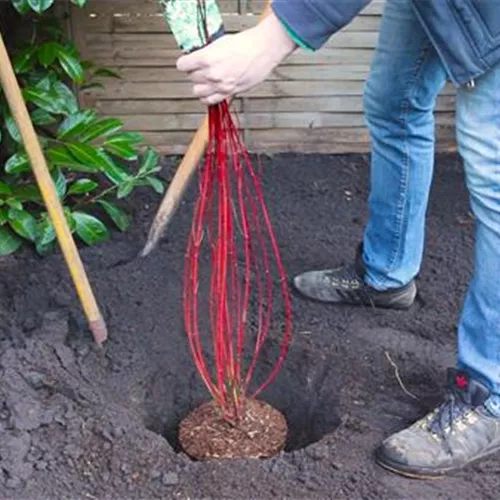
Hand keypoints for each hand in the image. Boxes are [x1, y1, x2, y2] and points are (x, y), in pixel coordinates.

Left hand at [176, 12, 295, 104]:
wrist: (263, 50)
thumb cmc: (245, 43)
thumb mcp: (219, 43)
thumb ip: (206, 53)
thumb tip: (197, 59)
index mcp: (206, 58)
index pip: (182, 65)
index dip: (185, 63)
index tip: (187, 63)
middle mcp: (211, 74)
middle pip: (191, 78)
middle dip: (195, 73)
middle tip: (201, 68)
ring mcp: (220, 85)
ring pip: (198, 92)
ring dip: (200, 86)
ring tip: (206, 81)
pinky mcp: (229, 92)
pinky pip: (210, 101)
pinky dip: (208, 97)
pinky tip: (211, 91)